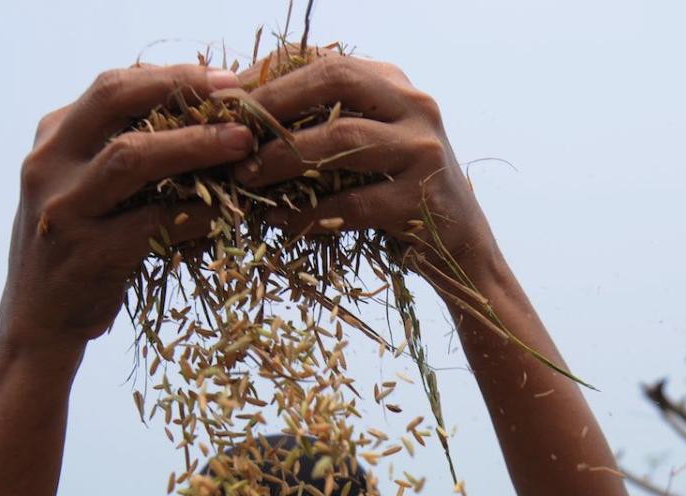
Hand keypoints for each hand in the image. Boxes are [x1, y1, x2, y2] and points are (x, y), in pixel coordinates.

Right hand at [0, 64, 256, 350]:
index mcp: (52, 139)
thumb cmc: (79, 250)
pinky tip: (229, 210)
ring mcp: (63, 208)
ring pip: (131, 156)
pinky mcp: (86, 254)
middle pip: (114, 101)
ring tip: (242, 142)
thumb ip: (120, 150)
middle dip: (180, 91)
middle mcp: (48, 164)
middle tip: (236, 96)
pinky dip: (196, 212)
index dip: (171, 76)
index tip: (223, 77)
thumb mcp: (85, 188)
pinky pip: (151, 224)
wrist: (39, 323)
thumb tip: (202, 115)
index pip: (112, 86)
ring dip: (193, 144)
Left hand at [235, 54, 497, 276]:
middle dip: (275, 103)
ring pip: (341, 140)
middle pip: (336, 80)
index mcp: (396, 84)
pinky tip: (280, 221)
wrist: (459, 247)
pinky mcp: (420, 199)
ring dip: (283, 158)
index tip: (226, 97)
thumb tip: (245, 111)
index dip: (271, 73)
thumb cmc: (396, 194)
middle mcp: (415, 106)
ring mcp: (422, 150)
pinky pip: (353, 204)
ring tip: (245, 177)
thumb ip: (327, 121)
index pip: (326, 59)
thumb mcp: (368, 145)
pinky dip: (310, 213)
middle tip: (232, 131)